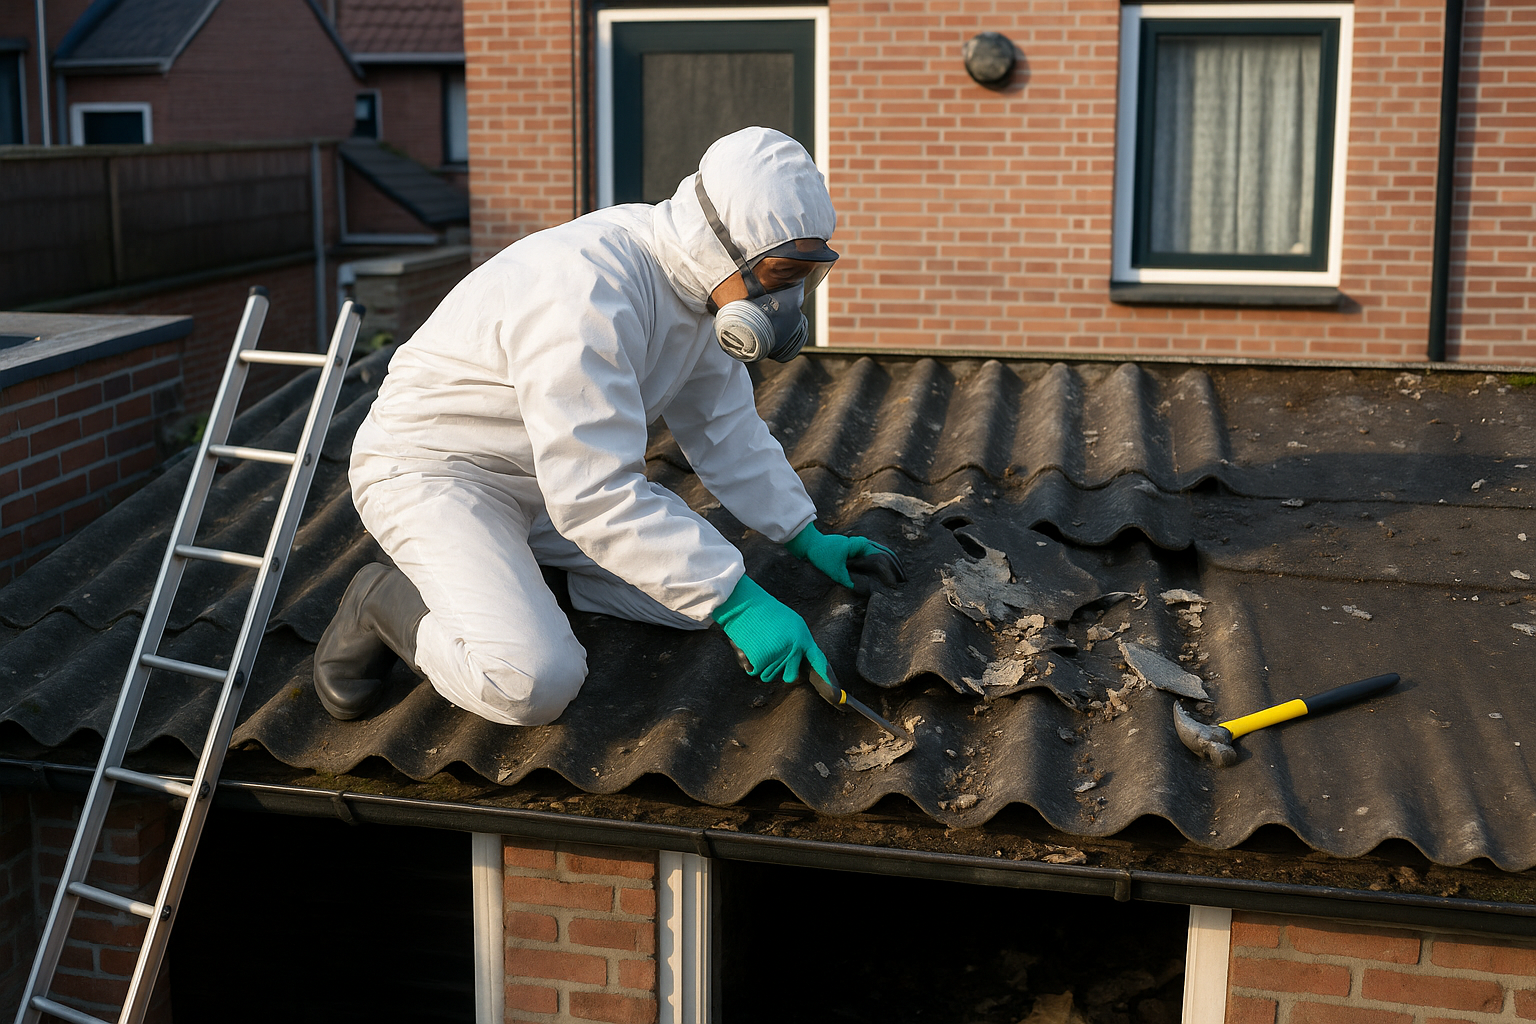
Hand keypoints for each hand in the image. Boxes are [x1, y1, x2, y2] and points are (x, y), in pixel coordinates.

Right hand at [711, 575, 828, 682]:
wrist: (745, 604)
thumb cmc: (765, 611)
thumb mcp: (791, 622)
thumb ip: (798, 642)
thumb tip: (800, 659)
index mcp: (802, 638)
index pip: (817, 661)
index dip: (826, 678)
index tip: (834, 694)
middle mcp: (793, 650)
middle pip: (791, 676)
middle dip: (783, 672)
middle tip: (772, 656)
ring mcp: (778, 657)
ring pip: (770, 675)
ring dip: (764, 666)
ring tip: (759, 645)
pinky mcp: (762, 661)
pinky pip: (755, 672)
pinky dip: (750, 663)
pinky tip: (749, 647)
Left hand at [784, 522, 905, 588]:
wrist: (810, 544)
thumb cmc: (821, 555)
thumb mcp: (834, 571)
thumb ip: (850, 581)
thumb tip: (865, 590)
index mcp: (860, 546)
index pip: (881, 560)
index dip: (890, 574)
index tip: (895, 586)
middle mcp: (864, 542)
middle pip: (887, 554)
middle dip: (897, 568)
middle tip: (905, 582)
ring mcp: (862, 544)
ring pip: (884, 552)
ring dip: (894, 563)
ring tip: (901, 576)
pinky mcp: (858, 547)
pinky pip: (877, 553)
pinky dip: (886, 560)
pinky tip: (889, 570)